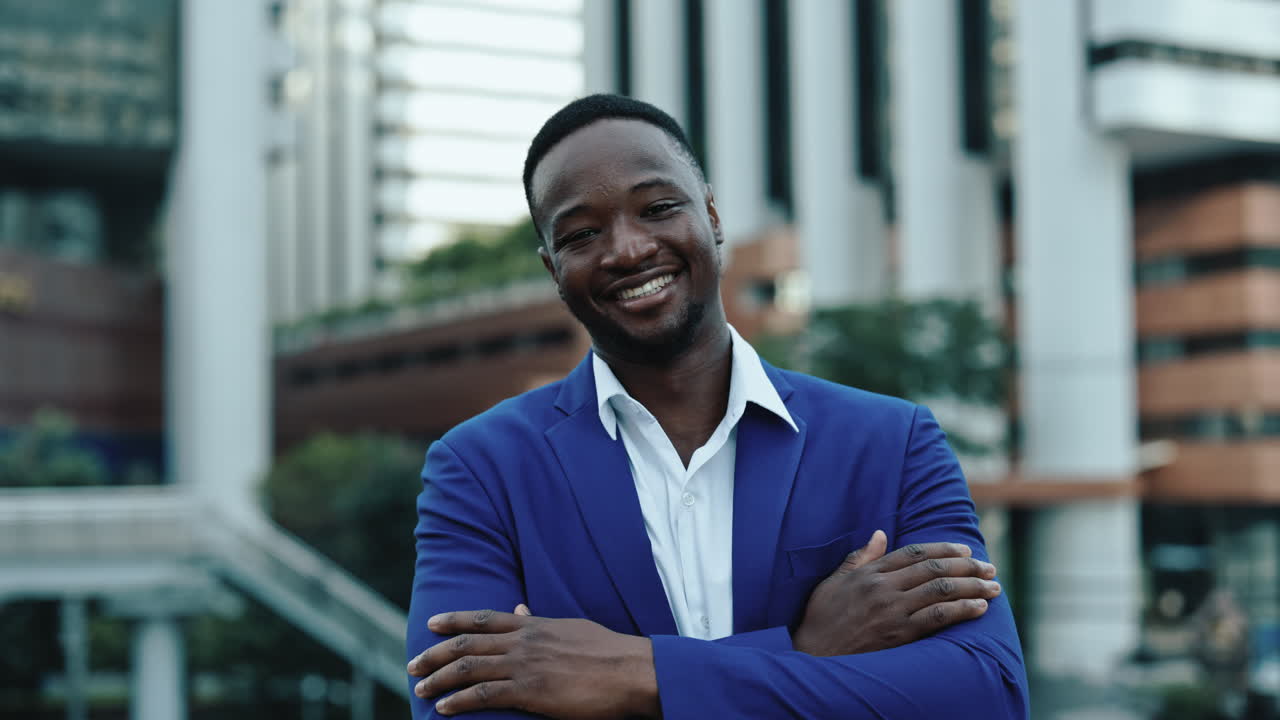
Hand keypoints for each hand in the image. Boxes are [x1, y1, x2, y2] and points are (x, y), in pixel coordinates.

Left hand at [408, 609, 660, 718]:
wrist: (630, 670)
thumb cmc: (608, 652)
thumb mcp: (571, 628)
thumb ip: (540, 622)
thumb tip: (522, 611)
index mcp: (534, 625)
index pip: (484, 618)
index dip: (454, 620)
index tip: (432, 623)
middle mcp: (524, 640)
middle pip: (467, 644)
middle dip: (435, 654)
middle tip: (414, 664)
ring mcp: (525, 665)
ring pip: (469, 668)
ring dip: (439, 678)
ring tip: (421, 688)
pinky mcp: (529, 691)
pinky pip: (483, 695)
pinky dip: (458, 700)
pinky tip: (442, 707)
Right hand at [792, 530, 1001, 655]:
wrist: (813, 653)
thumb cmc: (821, 618)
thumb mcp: (834, 580)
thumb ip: (860, 557)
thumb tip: (880, 534)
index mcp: (869, 573)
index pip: (914, 553)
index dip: (943, 549)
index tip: (965, 550)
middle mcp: (883, 587)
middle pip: (933, 569)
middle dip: (967, 567)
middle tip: (989, 567)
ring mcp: (892, 611)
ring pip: (941, 590)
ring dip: (972, 586)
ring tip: (993, 586)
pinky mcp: (899, 634)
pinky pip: (937, 617)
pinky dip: (962, 610)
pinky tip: (980, 608)